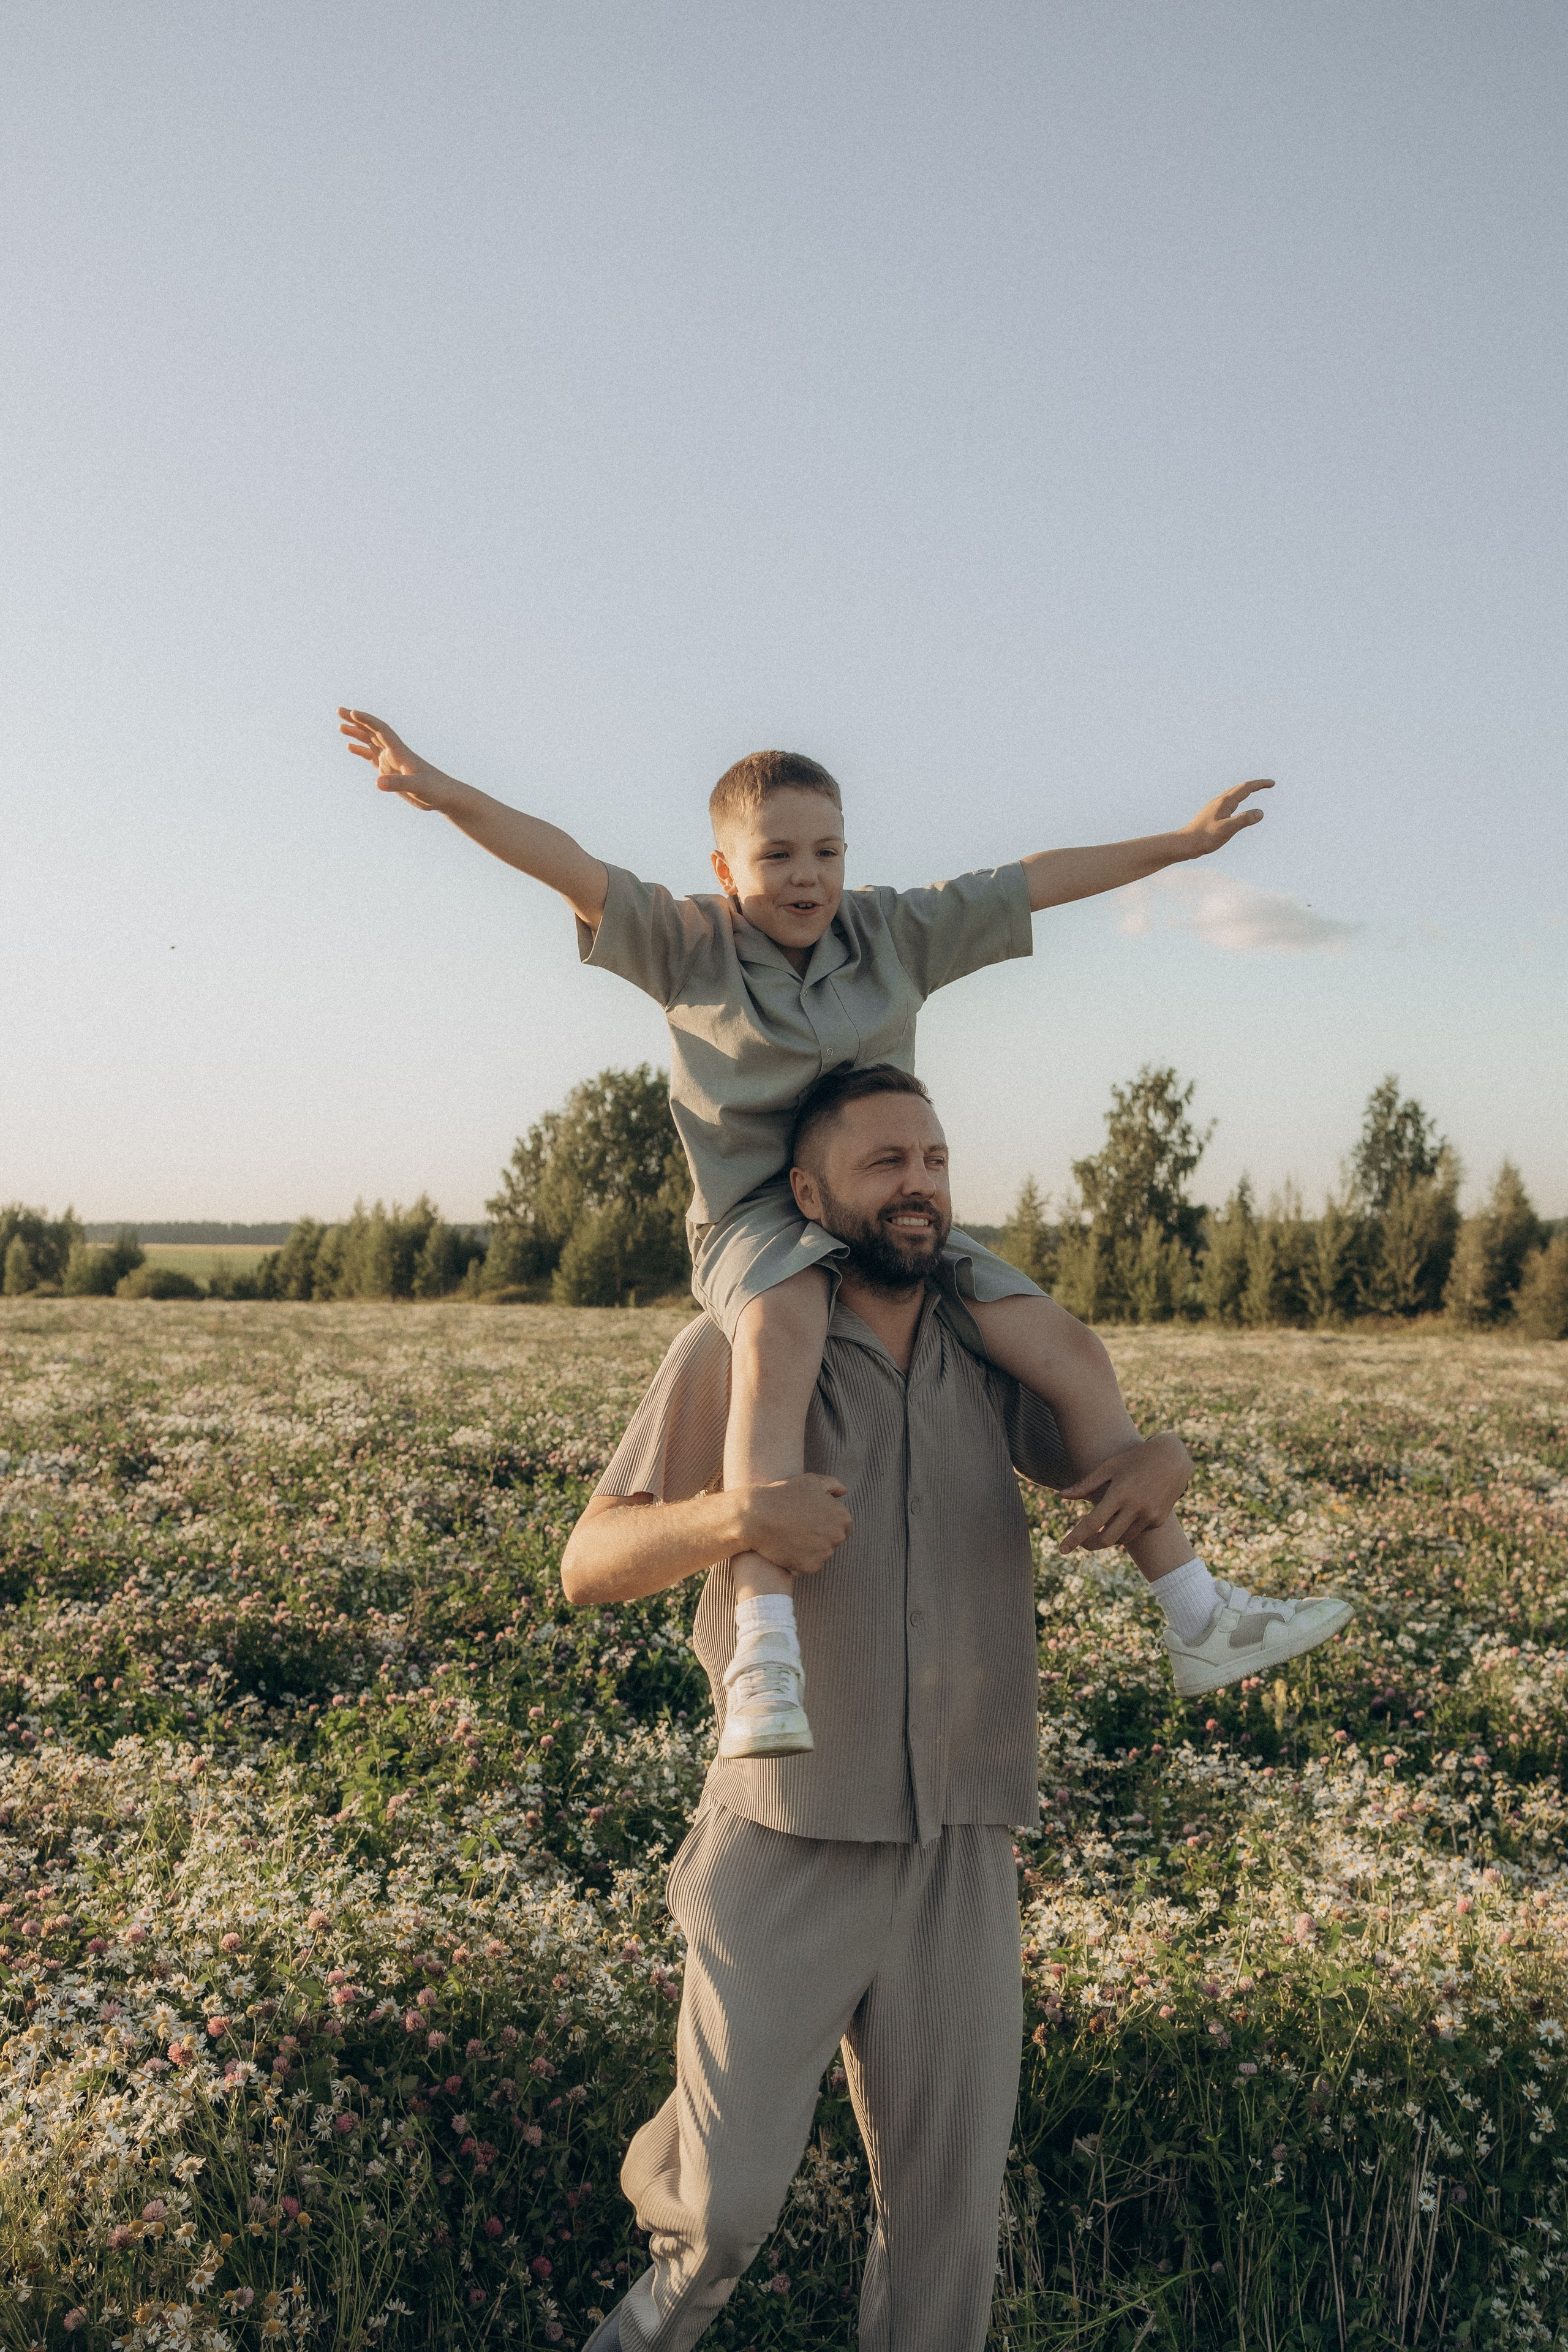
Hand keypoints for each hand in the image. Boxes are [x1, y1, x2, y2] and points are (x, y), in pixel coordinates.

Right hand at [338, 707, 454, 811]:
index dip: (368, 721)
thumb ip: (398, 783)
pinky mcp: (389, 771)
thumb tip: (378, 782)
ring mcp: (391, 761)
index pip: (381, 730)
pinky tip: (350, 747)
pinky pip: (371, 757)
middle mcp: (393, 752)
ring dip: (356, 733)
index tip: (353, 713)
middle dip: (356, 721)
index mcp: (399, 751)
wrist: (444, 796)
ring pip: (370, 742)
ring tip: (340, 726)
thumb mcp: (417, 787)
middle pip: (372, 731)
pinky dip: (361, 750)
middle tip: (339, 710)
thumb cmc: (434, 789)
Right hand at [739, 1474, 851, 1575]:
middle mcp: (837, 1536)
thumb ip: (832, 1485)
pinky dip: (799, 1562)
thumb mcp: (810, 1481)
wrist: (756, 1516)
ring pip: (820, 1555)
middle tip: (798, 1528)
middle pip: (832, 1542)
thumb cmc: (783, 1495)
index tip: (810, 1520)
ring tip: (790, 1536)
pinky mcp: (810, 1567)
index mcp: (842, 1517)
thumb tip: (844, 1491)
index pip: (843, 1527)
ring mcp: (825, 1553)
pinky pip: (808, 1567)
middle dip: (819, 1537)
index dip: (826, 1523)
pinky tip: (786, 1548)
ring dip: (809, 1550)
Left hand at [1057, 1432, 1191, 1552]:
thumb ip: (1086, 1484)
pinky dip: (1127, 1528)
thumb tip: (1061, 1496)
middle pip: (1107, 1538)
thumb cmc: (1135, 1458)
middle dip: (1091, 1544)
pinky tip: (1128, 1513)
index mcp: (1120, 1493)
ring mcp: (1150, 1516)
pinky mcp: (1159, 1520)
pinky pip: (1137, 1531)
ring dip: (1109, 1536)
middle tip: (1082, 1544)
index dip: (1075, 1538)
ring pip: (1123, 1539)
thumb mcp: (1109, 1466)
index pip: (1092, 1522)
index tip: (1062, 1550)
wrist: (1173, 1458)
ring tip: (1102, 1525)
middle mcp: (1136, 1507)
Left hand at [1177, 779, 1271, 859]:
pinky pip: (1228, 801)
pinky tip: (1235, 806)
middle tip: (1268, 785)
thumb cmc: (1205, 838)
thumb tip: (1260, 813)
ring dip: (1245, 790)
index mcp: (1224, 802)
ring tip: (1254, 790)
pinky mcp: (1211, 814)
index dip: (1260, 784)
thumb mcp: (1227, 829)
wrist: (1185, 844)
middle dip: (1255, 785)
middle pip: (1240, 788)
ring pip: (1232, 794)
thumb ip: (1244, 820)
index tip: (1272, 784)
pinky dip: (1237, 799)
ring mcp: (1214, 807)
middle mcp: (1219, 801)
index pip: (1246, 788)